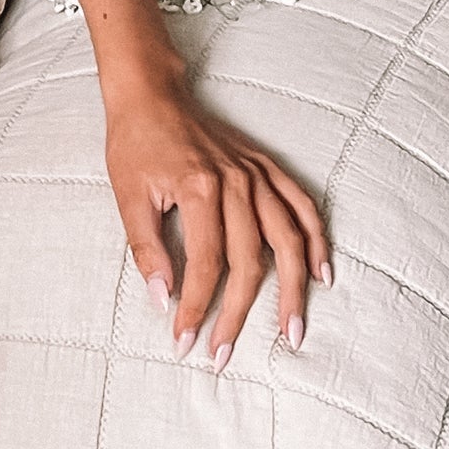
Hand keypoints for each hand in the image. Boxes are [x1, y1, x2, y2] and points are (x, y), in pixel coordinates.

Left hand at [104, 68, 329, 371]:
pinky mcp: (265, 167)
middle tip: (226, 353)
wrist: (151, 95)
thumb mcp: (128, 196)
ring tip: (292, 331)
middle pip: (249, 262)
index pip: (206, 264)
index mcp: (200, 189)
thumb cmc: (135, 144)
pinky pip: (301, 206)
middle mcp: (237, 183)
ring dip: (293, 289)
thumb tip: (163, 300)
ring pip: (287, 240)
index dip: (197, 307)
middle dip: (238, 314)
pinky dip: (315, 240)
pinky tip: (320, 274)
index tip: (186, 341)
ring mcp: (256, 174)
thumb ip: (147, 250)